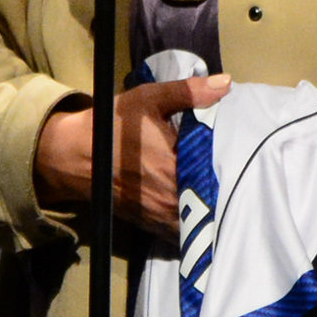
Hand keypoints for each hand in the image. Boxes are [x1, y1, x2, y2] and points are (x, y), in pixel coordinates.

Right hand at [30, 76, 230, 246]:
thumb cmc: (115, 124)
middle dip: (225, 189)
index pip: (218, 170)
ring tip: (223, 195)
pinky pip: (182, 233)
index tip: (241, 156)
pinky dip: (193, 224)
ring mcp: (161, 215)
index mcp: (176, 164)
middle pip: (213, 199)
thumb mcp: (150, 99)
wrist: (75, 155)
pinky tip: (200, 211)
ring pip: (200, 221)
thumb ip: (190, 92)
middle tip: (239, 176)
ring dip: (211, 210)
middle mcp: (171, 195)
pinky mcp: (151, 225)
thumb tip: (227, 83)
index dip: (234, 165)